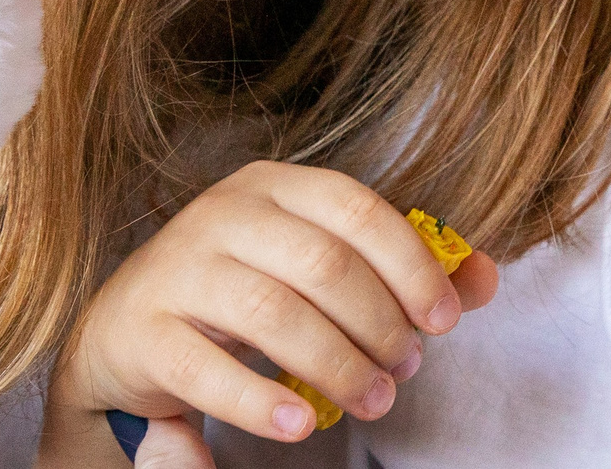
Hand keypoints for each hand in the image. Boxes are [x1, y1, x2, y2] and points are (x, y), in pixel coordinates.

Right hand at [42, 161, 499, 467]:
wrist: (127, 334)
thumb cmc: (243, 293)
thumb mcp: (318, 270)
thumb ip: (400, 271)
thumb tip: (483, 280)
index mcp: (273, 184)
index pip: (357, 207)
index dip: (411, 265)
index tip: (443, 322)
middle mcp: (221, 213)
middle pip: (323, 264)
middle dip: (379, 324)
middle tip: (406, 370)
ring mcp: (177, 269)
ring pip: (274, 313)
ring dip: (336, 366)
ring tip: (372, 400)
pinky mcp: (143, 331)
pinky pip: (207, 369)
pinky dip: (261, 403)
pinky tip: (301, 426)